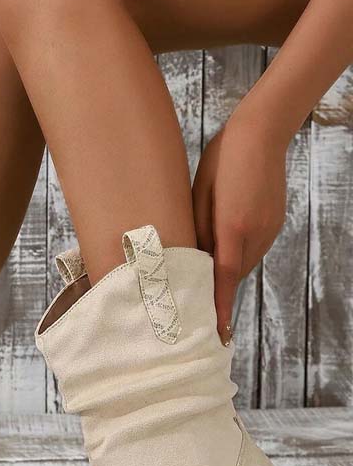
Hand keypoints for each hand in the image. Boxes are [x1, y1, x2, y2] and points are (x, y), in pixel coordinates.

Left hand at [192, 114, 288, 344]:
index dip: (218, 308)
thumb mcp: (198, 196)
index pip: (222, 279)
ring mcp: (268, 229)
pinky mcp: (273, 223)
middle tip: (193, 306)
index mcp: (232, 227)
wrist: (260, 132)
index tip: (218, 333)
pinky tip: (221, 249)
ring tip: (201, 277)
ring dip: (224, 273)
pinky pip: (252, 250)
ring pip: (242, 264)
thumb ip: (197, 232)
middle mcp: (255, 233)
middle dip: (214, 291)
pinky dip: (236, 257)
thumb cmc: (220, 161)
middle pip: (231, 276)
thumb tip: (191, 263)